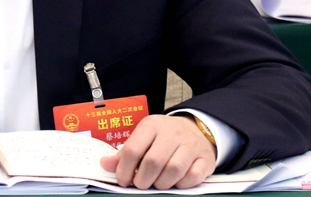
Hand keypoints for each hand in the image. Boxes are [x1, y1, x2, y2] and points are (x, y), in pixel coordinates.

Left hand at [99, 114, 215, 189]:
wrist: (196, 129)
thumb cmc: (164, 137)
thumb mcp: (143, 137)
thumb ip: (125, 152)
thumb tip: (105, 164)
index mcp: (152, 125)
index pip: (133, 150)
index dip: (124, 169)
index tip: (123, 180)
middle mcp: (172, 133)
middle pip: (153, 162)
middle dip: (142, 180)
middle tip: (140, 184)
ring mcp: (191, 145)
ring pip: (173, 171)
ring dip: (161, 184)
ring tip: (156, 184)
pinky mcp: (205, 158)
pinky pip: (192, 177)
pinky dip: (181, 184)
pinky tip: (175, 182)